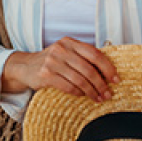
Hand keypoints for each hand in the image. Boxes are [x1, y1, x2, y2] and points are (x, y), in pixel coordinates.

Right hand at [2, 38, 118, 102]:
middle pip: (88, 69)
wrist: (25, 66)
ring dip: (92, 92)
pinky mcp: (45, 74)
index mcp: (69, 42)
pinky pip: (68, 87)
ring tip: (99, 98)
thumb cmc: (52, 62)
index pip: (94, 53)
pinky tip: (83, 96)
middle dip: (101, 84)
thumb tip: (108, 73)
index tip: (116, 79)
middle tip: (109, 94)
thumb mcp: (66, 53)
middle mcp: (61, 49)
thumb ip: (83, 58)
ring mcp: (52, 61)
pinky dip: (79, 93)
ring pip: (80, 80)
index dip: (107, 67)